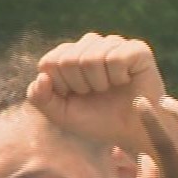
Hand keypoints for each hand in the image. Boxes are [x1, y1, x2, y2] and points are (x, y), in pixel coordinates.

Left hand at [28, 33, 165, 150]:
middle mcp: (91, 44)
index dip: (60, 86)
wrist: (132, 133)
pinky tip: (125, 81)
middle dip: (79, 86)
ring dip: (99, 83)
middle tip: (95, 93)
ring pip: (91, 58)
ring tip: (109, 88)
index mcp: (70, 54)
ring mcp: (114, 44)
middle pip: (68, 59)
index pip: (49, 62)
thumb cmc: (96, 121)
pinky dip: (118, 78)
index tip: (75, 96)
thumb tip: (41, 77)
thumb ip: (41, 98)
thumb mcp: (61, 115)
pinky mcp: (137, 49)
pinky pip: (115, 58)